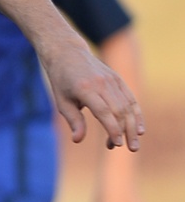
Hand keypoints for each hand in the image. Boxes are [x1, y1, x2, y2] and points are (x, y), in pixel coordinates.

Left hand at [40, 35, 142, 150]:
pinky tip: (140, 128)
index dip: (112, 129)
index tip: (116, 144)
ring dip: (133, 126)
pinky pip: (131, 98)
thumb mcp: (61, 101)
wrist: (68, 53)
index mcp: (85, 89)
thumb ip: (73, 120)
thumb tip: (78, 139)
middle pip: (120, 110)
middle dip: (126, 131)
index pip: (104, 112)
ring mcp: (113, 80)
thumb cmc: (61, 80)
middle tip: (130, 148)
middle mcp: (102, 84)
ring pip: (128, 106)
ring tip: (133, 143)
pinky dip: (137, 114)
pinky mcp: (118, 79)